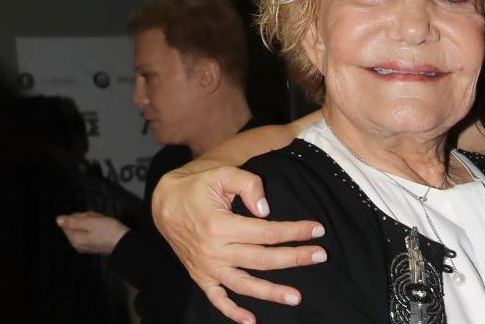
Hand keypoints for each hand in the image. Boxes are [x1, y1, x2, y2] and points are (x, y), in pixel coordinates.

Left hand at [56, 211, 129, 253]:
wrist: (124, 242)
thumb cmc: (108, 231)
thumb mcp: (90, 222)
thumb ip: (73, 221)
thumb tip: (58, 220)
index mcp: (75, 239)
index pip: (68, 223)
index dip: (78, 216)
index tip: (89, 216)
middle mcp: (78, 244)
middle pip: (76, 226)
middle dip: (86, 219)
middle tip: (97, 219)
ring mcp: (86, 246)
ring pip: (85, 227)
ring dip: (93, 221)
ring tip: (103, 222)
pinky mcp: (94, 245)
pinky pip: (91, 232)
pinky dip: (97, 227)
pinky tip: (105, 226)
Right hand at [152, 161, 327, 323]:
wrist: (164, 202)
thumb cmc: (197, 186)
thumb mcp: (222, 174)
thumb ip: (248, 185)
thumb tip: (266, 210)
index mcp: (220, 226)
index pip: (266, 232)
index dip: (294, 231)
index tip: (317, 230)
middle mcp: (214, 251)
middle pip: (262, 259)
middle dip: (294, 258)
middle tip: (320, 256)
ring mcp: (207, 267)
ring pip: (244, 284)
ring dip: (271, 292)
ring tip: (296, 297)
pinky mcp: (200, 276)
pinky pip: (217, 298)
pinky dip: (232, 312)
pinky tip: (251, 320)